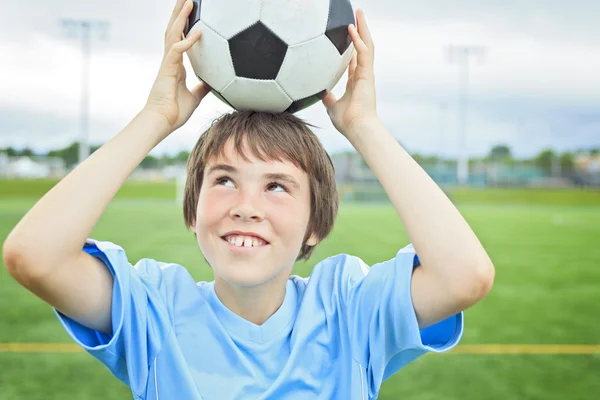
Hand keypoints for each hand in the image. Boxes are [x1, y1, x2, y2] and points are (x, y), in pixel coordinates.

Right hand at [144, 0, 209, 132]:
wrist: (162, 122)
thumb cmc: (175, 112)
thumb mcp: (195, 97)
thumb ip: (203, 87)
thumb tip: (215, 83)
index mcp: (176, 65)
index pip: (179, 38)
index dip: (184, 25)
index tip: (190, 12)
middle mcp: (171, 60)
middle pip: (173, 30)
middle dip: (180, 13)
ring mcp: (168, 63)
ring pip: (172, 33)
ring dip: (181, 17)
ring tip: (188, 1)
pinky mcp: (167, 69)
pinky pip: (177, 50)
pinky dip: (187, 40)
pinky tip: (198, 32)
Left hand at [322, 9, 377, 136]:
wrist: (357, 128)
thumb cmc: (346, 121)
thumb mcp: (331, 106)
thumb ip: (325, 96)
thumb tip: (315, 90)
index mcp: (355, 82)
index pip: (354, 60)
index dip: (352, 47)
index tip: (347, 35)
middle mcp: (362, 75)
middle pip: (363, 48)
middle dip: (360, 31)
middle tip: (356, 16)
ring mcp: (366, 74)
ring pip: (367, 45)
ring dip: (363, 28)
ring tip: (359, 13)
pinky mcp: (368, 74)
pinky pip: (364, 52)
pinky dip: (358, 40)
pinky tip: (352, 28)